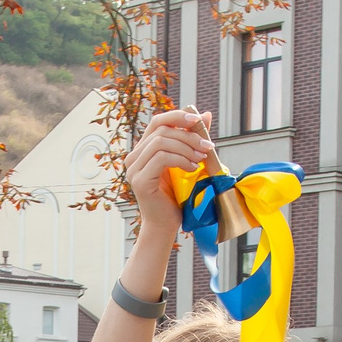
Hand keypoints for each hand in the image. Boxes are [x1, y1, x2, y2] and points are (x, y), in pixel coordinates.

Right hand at [123, 108, 215, 245]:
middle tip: (208, 147)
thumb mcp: (187, 162)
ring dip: (186, 147)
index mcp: (143, 150)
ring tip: (201, 159)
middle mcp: (134, 157)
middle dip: (188, 135)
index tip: (198, 120)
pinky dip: (180, 160)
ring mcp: (134, 169)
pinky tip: (192, 168)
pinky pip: (161, 158)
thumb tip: (205, 114)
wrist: (166, 226)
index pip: (158, 122)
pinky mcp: (140, 180)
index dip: (177, 116)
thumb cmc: (176, 197)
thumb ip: (193, 140)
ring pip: (161, 142)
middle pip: (161, 130)